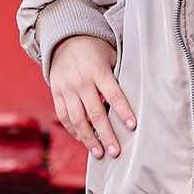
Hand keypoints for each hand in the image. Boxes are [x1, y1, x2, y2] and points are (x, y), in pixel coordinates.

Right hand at [49, 32, 136, 158]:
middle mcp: (81, 81)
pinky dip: (73, 130)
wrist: (64, 40)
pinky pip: (63, 116)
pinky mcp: (56, 93)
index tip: (132, 127)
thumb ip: (119, 74)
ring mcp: (66, 89)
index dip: (123, 111)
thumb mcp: (110, 55)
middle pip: (95, 113)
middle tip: (115, 151)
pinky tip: (83, 140)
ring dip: (88, 139)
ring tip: (99, 153)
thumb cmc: (94, 49)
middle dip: (106, 134)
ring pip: (77, 119)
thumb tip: (137, 96)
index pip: (113, 94)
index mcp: (98, 70)